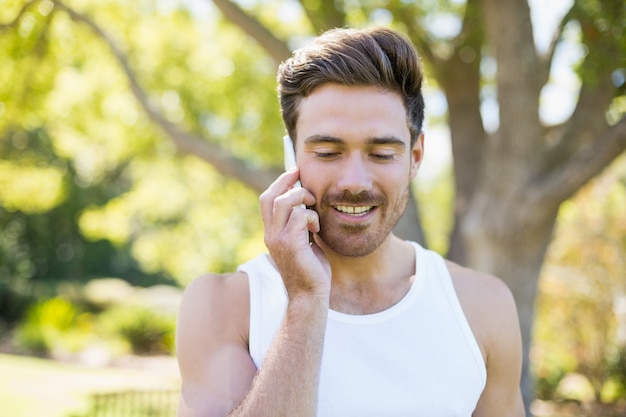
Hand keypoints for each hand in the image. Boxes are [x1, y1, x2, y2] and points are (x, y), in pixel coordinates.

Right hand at [260, 169, 330, 299]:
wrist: (309, 296)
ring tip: (314, 206)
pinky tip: (317, 230)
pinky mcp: (291, 244)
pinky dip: (312, 217)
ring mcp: (278, 240)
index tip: (295, 172)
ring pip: (284, 202)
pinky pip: (300, 216)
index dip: (279, 183)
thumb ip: (302, 225)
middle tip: (301, 175)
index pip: (267, 200)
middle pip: (271, 197)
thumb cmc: (310, 270)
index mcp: (272, 233)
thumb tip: (310, 205)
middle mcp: (271, 235)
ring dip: (302, 198)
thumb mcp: (304, 242)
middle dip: (287, 181)